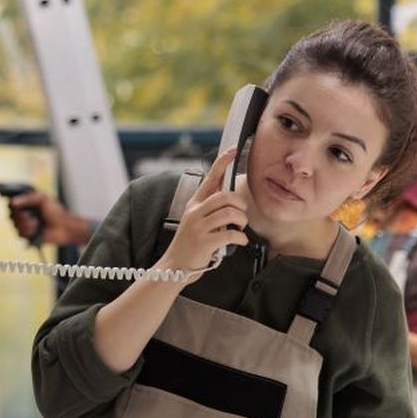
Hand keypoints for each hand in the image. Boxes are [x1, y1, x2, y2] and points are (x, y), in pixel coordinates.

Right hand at [8, 192, 92, 246]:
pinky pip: (20, 234)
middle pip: (11, 215)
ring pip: (15, 225)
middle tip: (31, 215)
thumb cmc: (56, 211)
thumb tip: (12, 202)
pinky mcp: (27, 236)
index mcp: (26, 204)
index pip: (11, 204)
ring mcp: (25, 226)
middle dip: (20, 216)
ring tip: (36, 223)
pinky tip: (36, 229)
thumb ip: (27, 198)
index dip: (12, 205)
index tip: (17, 206)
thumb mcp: (42, 199)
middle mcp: (23, 214)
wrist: (64, 227)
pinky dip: (29, 231)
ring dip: (26, 224)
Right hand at [157, 148, 248, 280]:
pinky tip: (240, 240)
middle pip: (225, 196)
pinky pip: (231, 233)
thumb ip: (210, 209)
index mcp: (194, 204)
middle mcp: (195, 212)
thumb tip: (231, 200)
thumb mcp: (195, 221)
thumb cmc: (190, 244)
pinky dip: (241, 237)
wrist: (175, 267)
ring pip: (230, 213)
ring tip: (240, 228)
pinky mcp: (204, 242)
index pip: (210, 178)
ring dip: (242, 220)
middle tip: (241, 214)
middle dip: (240, 204)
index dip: (222, 162)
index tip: (233, 150)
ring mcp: (199, 227)